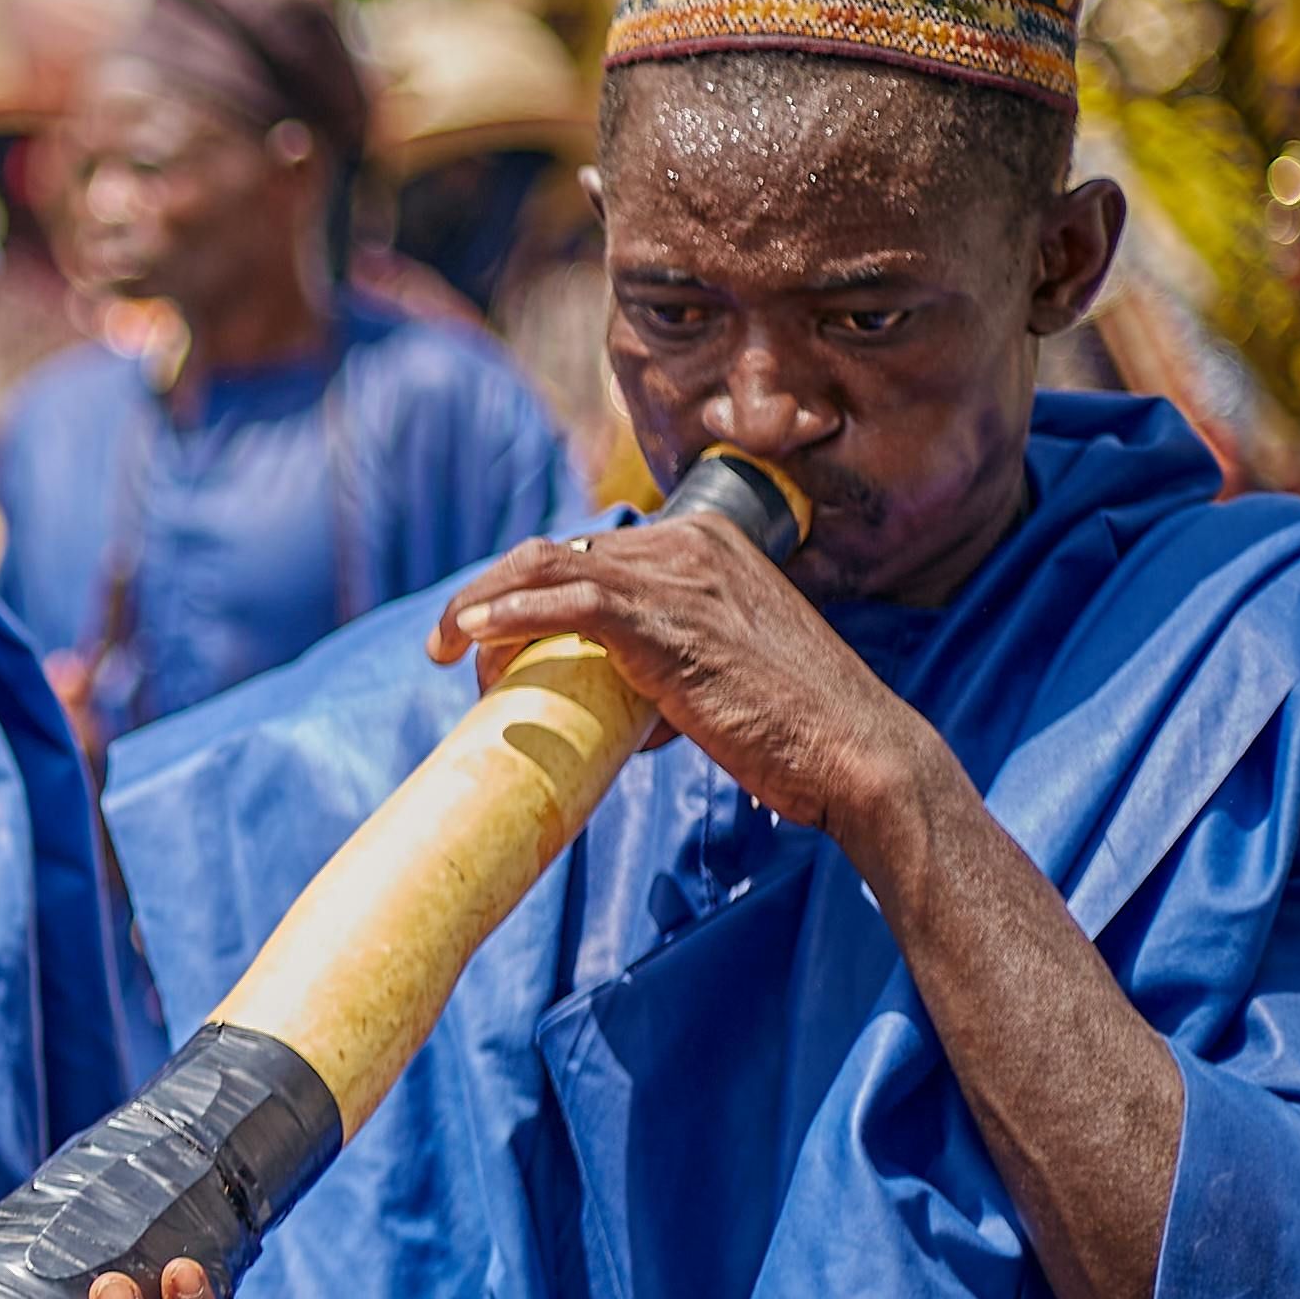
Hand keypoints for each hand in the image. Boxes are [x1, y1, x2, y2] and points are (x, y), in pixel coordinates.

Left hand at [431, 515, 946, 838]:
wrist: (856, 755)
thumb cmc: (795, 728)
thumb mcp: (725, 671)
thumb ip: (669, 665)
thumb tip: (621, 711)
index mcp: (708, 543)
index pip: (589, 551)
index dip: (526, 591)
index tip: (489, 641)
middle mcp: (693, 544)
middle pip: (556, 554)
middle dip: (492, 597)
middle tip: (453, 650)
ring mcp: (683, 577)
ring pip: (548, 568)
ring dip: (480, 605)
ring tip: (444, 649)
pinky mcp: (670, 621)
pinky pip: (570, 601)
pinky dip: (509, 614)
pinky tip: (471, 636)